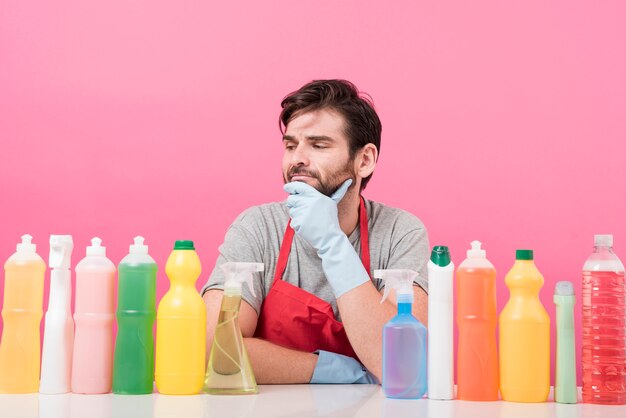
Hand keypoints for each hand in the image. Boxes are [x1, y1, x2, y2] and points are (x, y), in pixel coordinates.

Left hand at [284, 179, 369, 297]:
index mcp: (316, 196)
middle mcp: (309, 202)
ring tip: (309, 219)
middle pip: (291, 199)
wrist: (330, 237)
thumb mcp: (333, 203)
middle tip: (304, 210)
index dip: (291, 186)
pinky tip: (307, 227)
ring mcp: (303, 213)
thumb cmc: (330, 219)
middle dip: (294, 204)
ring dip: (297, 215)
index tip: (287, 187)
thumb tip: (350, 180)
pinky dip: (298, 225)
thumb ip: (338, 191)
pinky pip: (292, 222)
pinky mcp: (298, 223)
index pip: (298, 187)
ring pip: (291, 210)